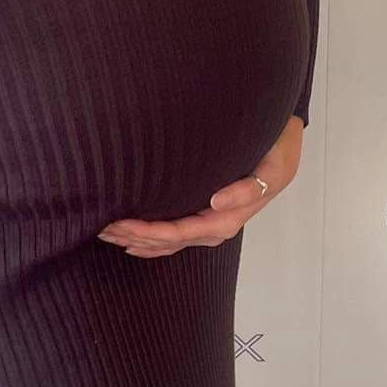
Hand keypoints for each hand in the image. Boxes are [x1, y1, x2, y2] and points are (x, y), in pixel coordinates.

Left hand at [96, 116, 304, 255]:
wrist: (285, 144)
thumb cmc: (277, 150)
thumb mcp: (273, 168)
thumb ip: (247, 189)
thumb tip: (216, 204)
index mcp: (229, 217)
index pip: (181, 232)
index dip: (150, 232)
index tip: (122, 224)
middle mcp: (217, 226)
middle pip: (169, 241)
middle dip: (135, 237)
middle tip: (101, 227)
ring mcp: (211, 225)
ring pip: (169, 242)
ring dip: (138, 241)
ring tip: (106, 234)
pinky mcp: (206, 217)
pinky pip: (176, 237)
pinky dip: (151, 241)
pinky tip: (131, 242)